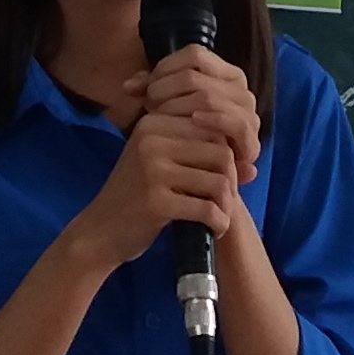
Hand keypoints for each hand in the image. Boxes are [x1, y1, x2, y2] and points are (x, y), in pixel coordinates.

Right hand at [79, 75, 243, 260]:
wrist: (100, 231)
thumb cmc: (136, 197)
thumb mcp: (163, 166)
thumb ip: (202, 160)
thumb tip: (253, 168)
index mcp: (153, 123)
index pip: (213, 128)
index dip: (226, 156)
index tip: (219, 180)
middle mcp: (152, 139)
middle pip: (221, 152)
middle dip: (229, 181)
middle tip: (222, 202)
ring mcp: (153, 170)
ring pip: (218, 181)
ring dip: (226, 204)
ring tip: (218, 216)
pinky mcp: (156, 202)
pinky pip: (207, 209)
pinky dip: (217, 223)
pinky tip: (212, 230)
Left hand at [133, 44, 262, 187]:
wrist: (198, 178)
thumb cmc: (179, 134)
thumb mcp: (163, 106)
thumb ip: (146, 90)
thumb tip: (127, 86)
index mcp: (221, 71)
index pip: (194, 55)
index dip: (166, 68)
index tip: (147, 89)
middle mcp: (239, 87)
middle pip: (197, 76)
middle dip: (166, 90)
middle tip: (149, 107)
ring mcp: (247, 112)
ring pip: (211, 97)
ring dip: (181, 106)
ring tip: (162, 117)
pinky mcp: (251, 140)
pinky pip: (236, 123)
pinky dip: (214, 120)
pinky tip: (193, 122)